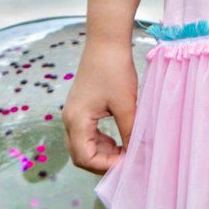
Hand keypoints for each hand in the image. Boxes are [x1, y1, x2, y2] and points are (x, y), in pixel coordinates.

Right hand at [63, 41, 136, 173]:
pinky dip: (102, 142)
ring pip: (83, 146)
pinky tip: (120, 139)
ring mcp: (73, 114)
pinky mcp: (81, 108)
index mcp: (76, 120)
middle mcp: (69, 120)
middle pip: (80, 156)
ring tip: (126, 150)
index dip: (106, 166)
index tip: (128, 163)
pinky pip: (87, 135)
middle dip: (103, 163)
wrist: (106, 42)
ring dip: (103, 153)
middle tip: (127, 162)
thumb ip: (130, 132)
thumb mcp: (126, 105)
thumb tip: (139, 154)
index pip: (84, 158)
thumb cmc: (115, 69)